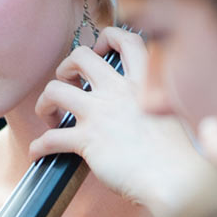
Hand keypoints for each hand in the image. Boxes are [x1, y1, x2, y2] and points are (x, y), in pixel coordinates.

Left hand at [32, 28, 209, 216]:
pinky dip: (38, 146)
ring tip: (50, 117)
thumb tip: (141, 112)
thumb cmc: (179, 153)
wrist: (176, 178)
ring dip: (45, 102)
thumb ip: (154, 103)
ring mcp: (100, 114)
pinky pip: (49, 139)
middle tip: (69, 85)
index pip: (125, 39)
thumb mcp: (173, 113)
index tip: (100, 52)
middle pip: (79, 56)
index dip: (107, 38)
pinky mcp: (87, 141)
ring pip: (54, 90)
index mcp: (142, 81)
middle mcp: (118, 91)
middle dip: (66, 67)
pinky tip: (38, 153)